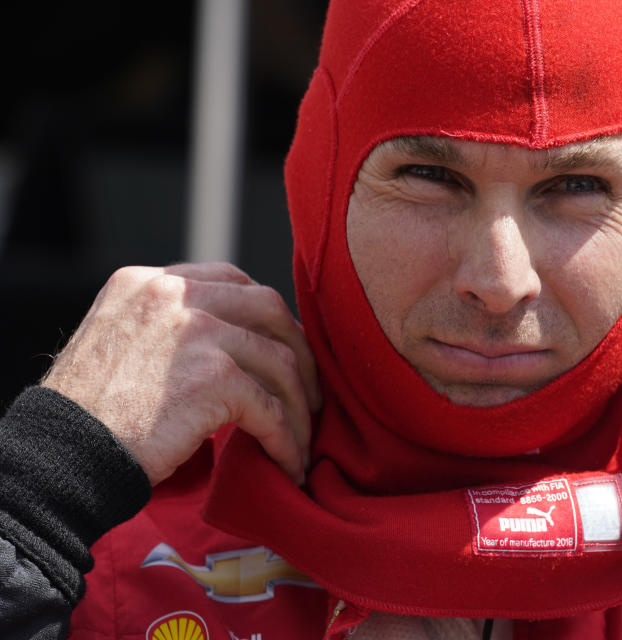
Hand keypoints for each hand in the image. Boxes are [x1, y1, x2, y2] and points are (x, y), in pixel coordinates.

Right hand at [41, 263, 319, 485]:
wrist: (60, 458)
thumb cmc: (89, 418)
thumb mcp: (121, 344)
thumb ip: (170, 328)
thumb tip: (235, 341)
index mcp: (148, 283)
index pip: (231, 281)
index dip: (267, 318)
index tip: (284, 351)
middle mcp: (173, 295)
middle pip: (269, 308)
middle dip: (300, 353)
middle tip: (310, 395)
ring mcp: (196, 331)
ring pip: (281, 361)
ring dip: (300, 406)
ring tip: (304, 439)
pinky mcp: (214, 377)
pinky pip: (271, 409)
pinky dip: (287, 440)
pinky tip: (289, 463)